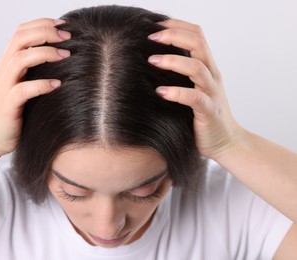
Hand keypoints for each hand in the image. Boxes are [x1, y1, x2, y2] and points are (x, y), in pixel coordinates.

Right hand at [0, 18, 70, 156]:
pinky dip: (41, 84)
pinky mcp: (7, 106)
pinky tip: (57, 85)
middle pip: (20, 38)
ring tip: (66, 55)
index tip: (63, 25)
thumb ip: (32, 72)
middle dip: (45, 32)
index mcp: (6, 64)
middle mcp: (2, 71)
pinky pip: (23, 90)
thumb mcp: (19, 86)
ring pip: (20, 59)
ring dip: (45, 53)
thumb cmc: (9, 114)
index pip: (20, 32)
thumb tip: (61, 58)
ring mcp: (3, 88)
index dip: (41, 24)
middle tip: (68, 36)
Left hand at [148, 19, 244, 159]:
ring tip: (152, 60)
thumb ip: (177, 73)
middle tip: (150, 37)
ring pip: (197, 68)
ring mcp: (212, 93)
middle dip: (174, 36)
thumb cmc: (201, 115)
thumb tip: (146, 59)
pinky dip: (178, 93)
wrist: (225, 143)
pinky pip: (196, 98)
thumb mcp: (190, 88)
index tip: (154, 25)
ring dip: (173, 61)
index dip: (177, 26)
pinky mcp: (209, 112)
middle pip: (199, 44)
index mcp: (207, 67)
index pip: (197, 35)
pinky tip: (160, 91)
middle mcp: (211, 76)